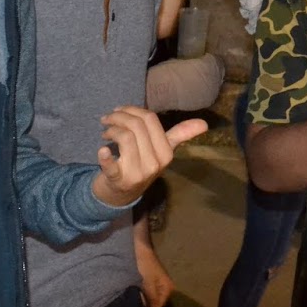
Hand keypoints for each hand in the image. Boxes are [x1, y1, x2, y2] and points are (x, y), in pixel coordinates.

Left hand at [92, 107, 207, 206]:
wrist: (121, 196)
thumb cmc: (141, 166)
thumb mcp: (162, 152)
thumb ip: (180, 135)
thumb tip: (205, 123)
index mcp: (166, 153)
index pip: (150, 120)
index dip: (133, 110)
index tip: (120, 110)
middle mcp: (154, 163)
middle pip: (137, 126)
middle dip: (119, 116)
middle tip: (107, 118)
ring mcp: (137, 173)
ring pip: (125, 138)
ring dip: (111, 129)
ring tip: (105, 132)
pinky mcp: (118, 181)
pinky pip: (112, 166)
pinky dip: (105, 157)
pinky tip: (101, 150)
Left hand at [134, 241, 175, 306]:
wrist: (140, 248)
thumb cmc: (145, 264)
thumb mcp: (148, 282)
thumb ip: (153, 298)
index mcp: (168, 288)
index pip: (158, 306)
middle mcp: (164, 288)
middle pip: (155, 302)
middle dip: (146, 303)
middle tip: (135, 302)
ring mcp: (157, 285)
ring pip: (150, 297)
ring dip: (142, 297)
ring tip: (133, 297)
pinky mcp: (150, 282)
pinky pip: (146, 292)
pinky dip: (140, 292)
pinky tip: (134, 291)